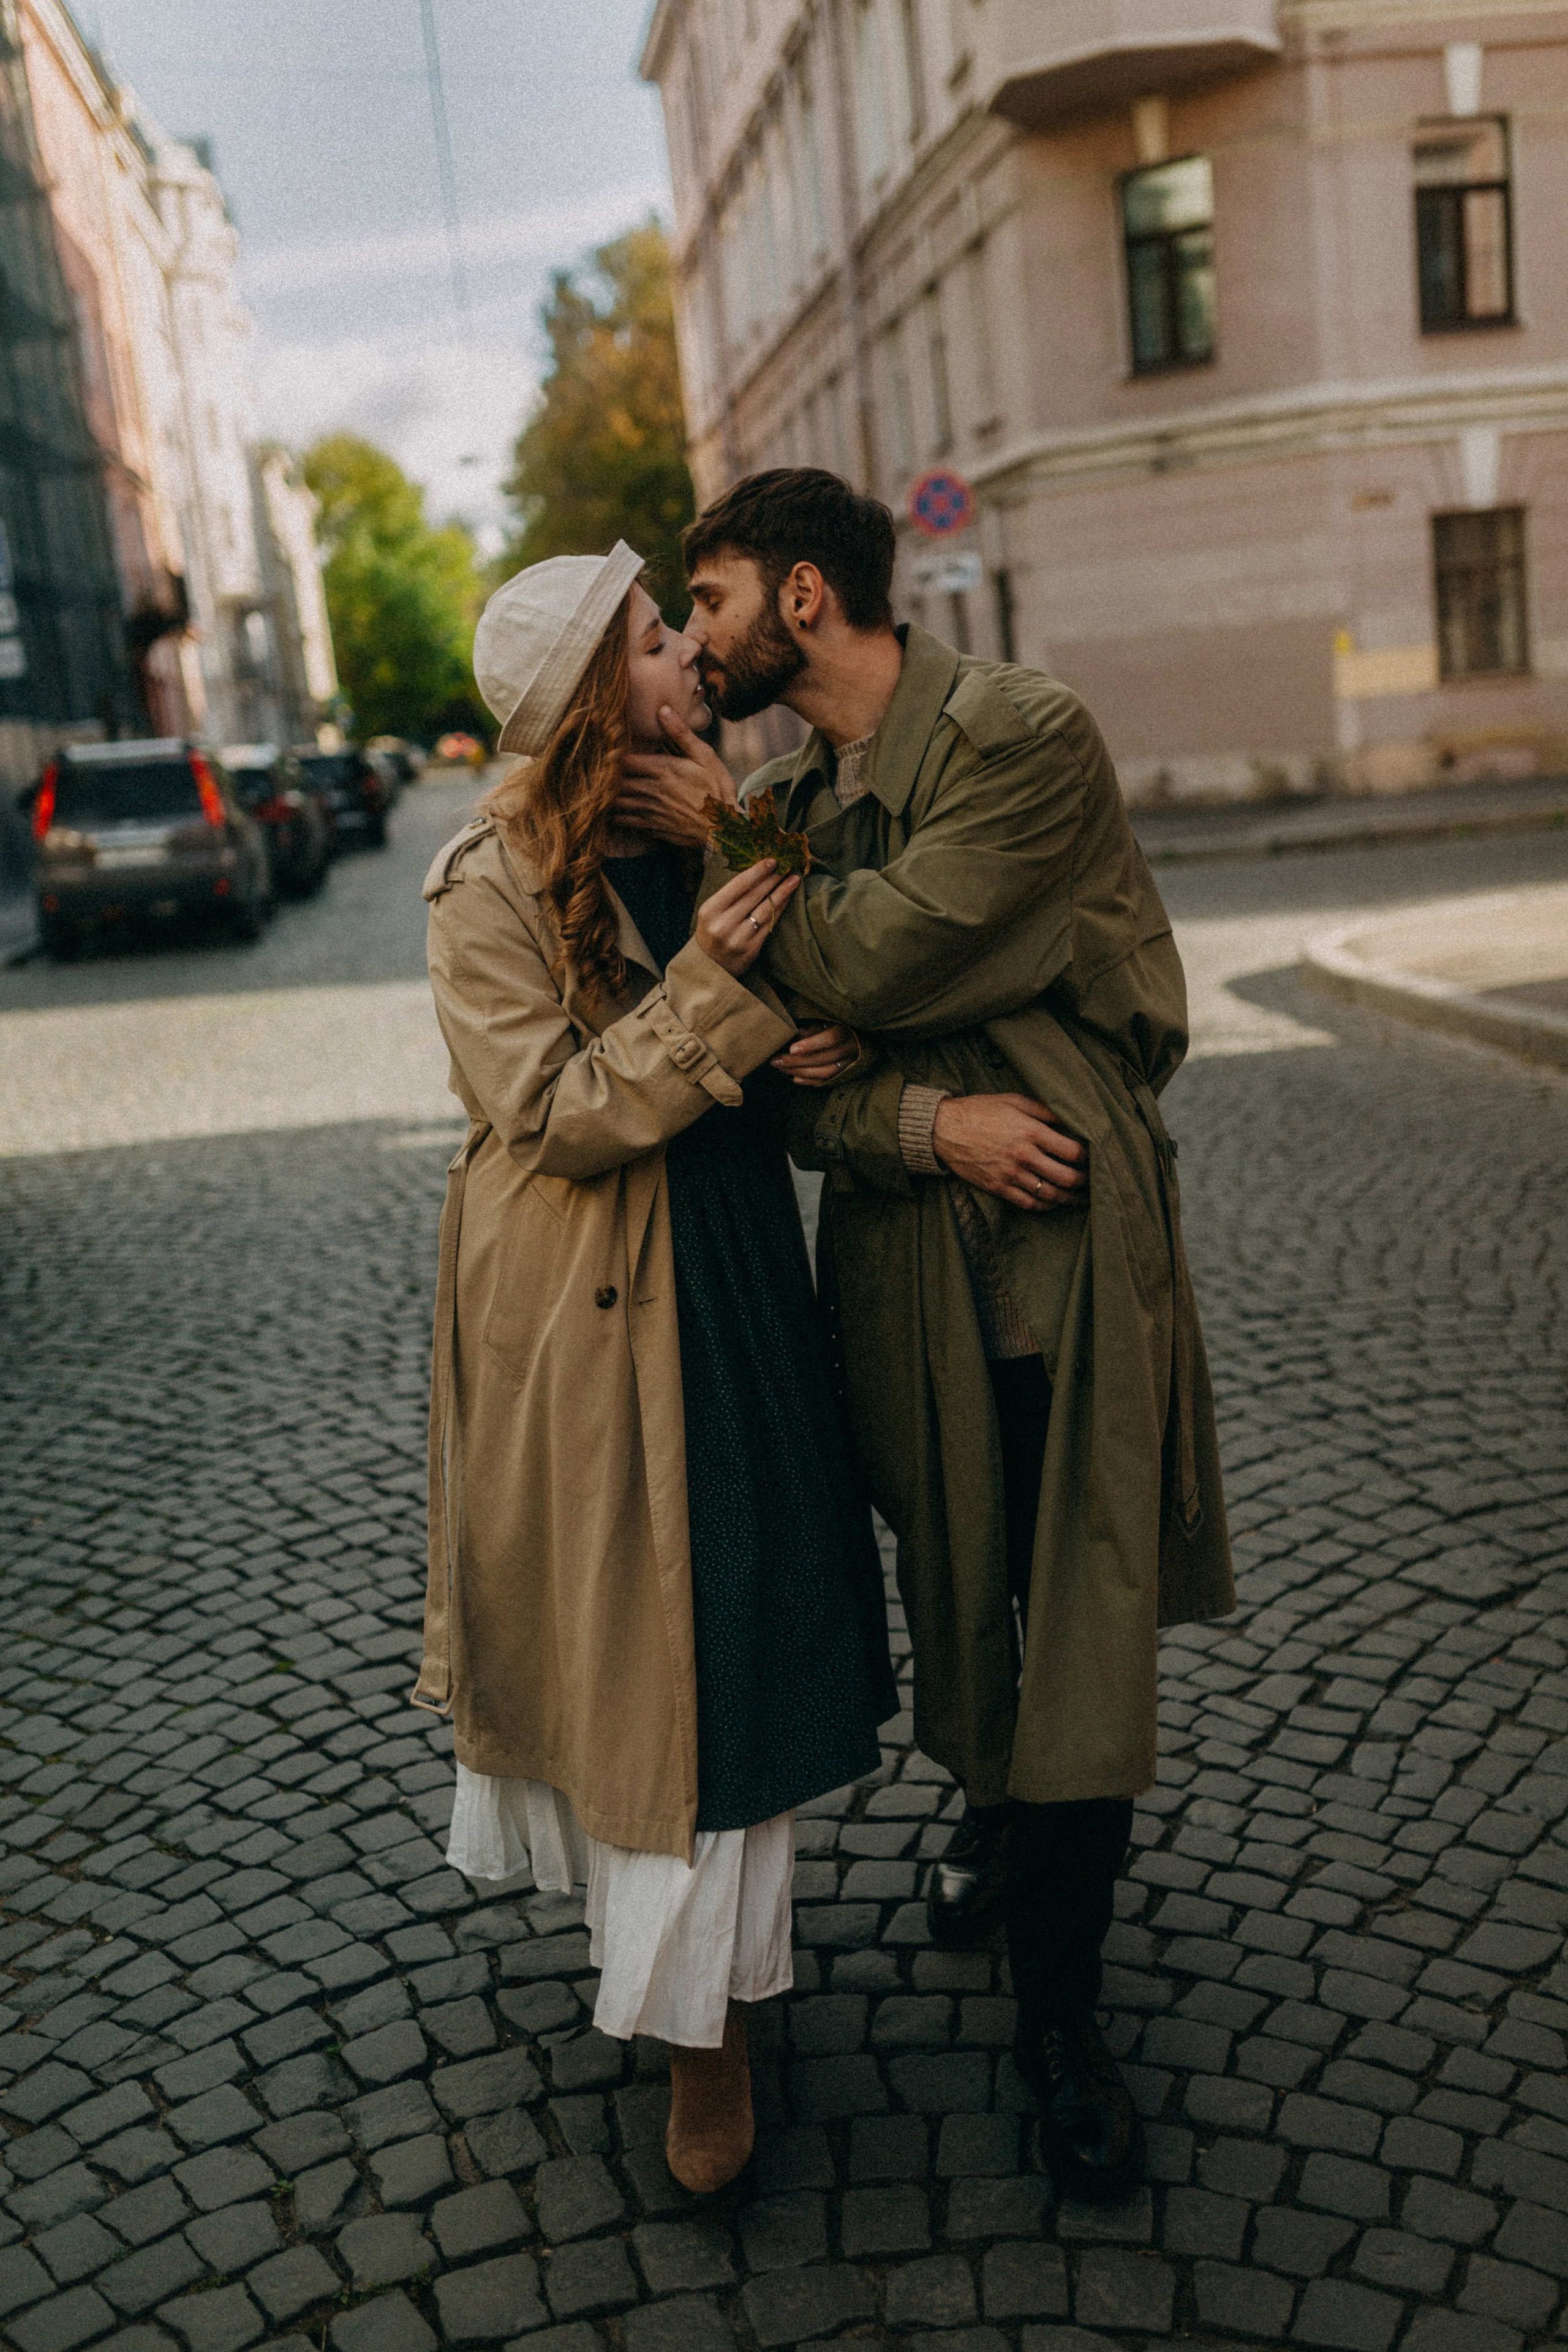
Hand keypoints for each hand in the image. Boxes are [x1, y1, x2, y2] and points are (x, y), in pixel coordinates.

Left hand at [617, 705, 736, 847]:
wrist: (725, 829)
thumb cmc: (718, 791)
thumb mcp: (706, 757)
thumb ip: (681, 735)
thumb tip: (663, 709)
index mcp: (663, 769)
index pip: (626, 760)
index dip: (616, 756)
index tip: (612, 753)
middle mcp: (652, 789)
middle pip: (619, 782)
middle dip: (610, 778)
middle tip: (602, 773)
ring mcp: (652, 810)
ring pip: (620, 802)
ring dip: (612, 797)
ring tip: (606, 792)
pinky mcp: (654, 828)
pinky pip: (628, 822)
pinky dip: (619, 817)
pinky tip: (616, 814)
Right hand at [694, 859, 800, 977]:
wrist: (709, 967)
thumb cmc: (712, 932)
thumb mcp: (711, 912)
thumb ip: (729, 895)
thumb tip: (758, 872)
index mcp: (710, 910)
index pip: (738, 885)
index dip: (757, 872)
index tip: (772, 861)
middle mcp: (723, 924)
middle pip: (754, 896)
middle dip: (773, 879)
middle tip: (787, 867)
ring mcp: (738, 938)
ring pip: (765, 910)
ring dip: (782, 893)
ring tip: (794, 880)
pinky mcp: (751, 950)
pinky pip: (770, 925)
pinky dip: (780, 909)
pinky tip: (787, 899)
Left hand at [770, 1020, 863, 1087]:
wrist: (866, 1036)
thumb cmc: (843, 1022)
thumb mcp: (832, 1019)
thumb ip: (816, 1026)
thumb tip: (799, 1033)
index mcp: (847, 1031)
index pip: (830, 1039)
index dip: (811, 1044)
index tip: (792, 1049)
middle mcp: (851, 1049)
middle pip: (823, 1058)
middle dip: (797, 1061)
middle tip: (776, 1061)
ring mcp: (850, 1063)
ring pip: (825, 1072)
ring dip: (801, 1072)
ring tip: (781, 1069)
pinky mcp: (847, 1073)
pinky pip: (828, 1080)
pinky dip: (810, 1081)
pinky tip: (794, 1078)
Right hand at [932, 1093, 1086, 1210]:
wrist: (943, 1130)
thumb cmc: (979, 1111)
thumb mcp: (1013, 1100)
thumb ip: (1044, 1110)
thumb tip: (1071, 1119)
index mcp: (1029, 1131)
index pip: (1072, 1151)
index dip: (1088, 1157)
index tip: (1093, 1157)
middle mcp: (1022, 1156)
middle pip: (1066, 1178)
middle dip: (1085, 1182)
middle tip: (1093, 1181)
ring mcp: (1010, 1175)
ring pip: (1050, 1195)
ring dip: (1070, 1199)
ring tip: (1082, 1198)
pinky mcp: (998, 1188)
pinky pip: (1029, 1204)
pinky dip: (1046, 1206)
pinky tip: (1055, 1202)